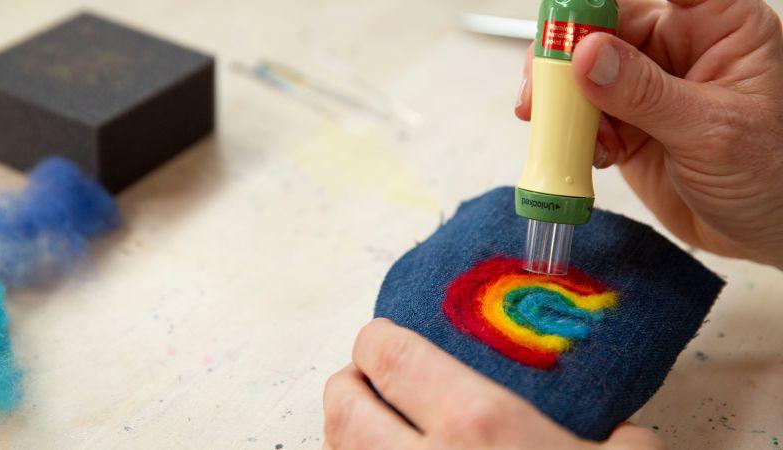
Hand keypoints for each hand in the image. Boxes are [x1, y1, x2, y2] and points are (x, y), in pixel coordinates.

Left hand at [323, 318, 665, 449]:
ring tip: (364, 428)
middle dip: (345, 384)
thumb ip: (622, 440)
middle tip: (361, 381)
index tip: (378, 338)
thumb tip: (621, 435)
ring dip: (342, 436)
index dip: (376, 340)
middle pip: (345, 406)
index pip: (395, 358)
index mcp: (480, 427)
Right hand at [516, 0, 782, 267]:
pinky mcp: (628, 121)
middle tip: (544, 89)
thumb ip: (645, 94)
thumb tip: (586, 56)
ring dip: (566, 103)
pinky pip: (584, 114)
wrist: (764, 234)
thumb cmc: (773, 178)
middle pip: (605, 26)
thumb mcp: (710, 132)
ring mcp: (649, 86)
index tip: (576, 24)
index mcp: (719, 25)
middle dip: (567, 56)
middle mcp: (680, 47)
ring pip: (584, 71)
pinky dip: (574, 134)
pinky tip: (594, 154)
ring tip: (573, 136)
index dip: (608, 1)